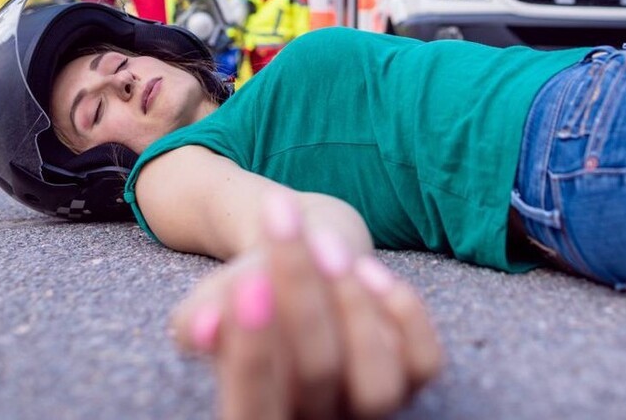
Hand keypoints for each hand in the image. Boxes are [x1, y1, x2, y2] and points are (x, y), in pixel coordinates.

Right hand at [171, 193, 442, 419]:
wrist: (311, 263)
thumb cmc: (254, 288)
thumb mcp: (216, 299)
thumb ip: (201, 316)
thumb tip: (203, 327)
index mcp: (257, 415)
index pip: (252, 405)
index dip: (252, 350)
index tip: (248, 283)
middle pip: (317, 374)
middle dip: (302, 293)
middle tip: (285, 225)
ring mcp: (368, 406)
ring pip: (377, 384)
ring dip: (355, 305)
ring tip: (327, 243)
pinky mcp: (411, 379)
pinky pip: (424, 365)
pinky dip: (405, 317)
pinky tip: (369, 268)